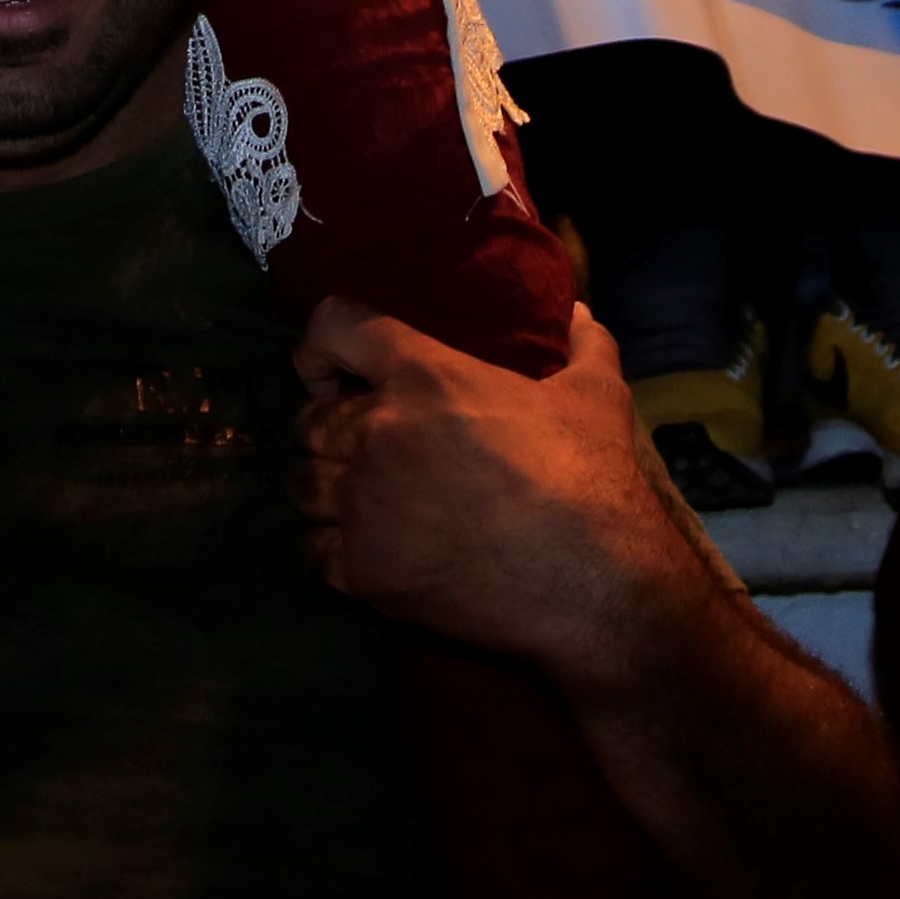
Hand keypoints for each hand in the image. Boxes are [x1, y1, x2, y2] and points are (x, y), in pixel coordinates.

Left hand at [292, 300, 715, 692]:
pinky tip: (371, 551)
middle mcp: (378, 431)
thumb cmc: (591, 480)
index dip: (322, 347)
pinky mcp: (362, 569)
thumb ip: (583, 345)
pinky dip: (336, 550)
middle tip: (367, 452)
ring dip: (327, 491)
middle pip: (309, 419)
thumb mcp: (595, 396)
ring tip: (363, 503)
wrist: (592, 585)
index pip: (333, 327)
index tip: (332, 372)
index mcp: (424, 375)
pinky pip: (315, 550)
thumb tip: (580, 313)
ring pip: (303, 486)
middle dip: (331, 432)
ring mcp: (364, 503)